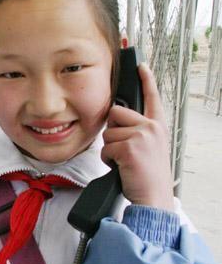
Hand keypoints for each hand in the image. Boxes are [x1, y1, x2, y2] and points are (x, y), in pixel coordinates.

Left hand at [101, 63, 174, 210]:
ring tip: (124, 162)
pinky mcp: (130, 147)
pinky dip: (108, 160)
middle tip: (123, 150)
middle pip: (115, 113)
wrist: (153, 197)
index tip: (140, 65)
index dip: (146, 80)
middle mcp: (152, 127)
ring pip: (108, 133)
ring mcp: (142, 136)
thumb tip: (116, 121)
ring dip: (109, 150)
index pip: (152, 98)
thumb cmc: (147, 176)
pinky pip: (105, 148)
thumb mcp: (148, 148)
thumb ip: (137, 132)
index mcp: (157, 126)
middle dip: (112, 131)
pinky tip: (122, 168)